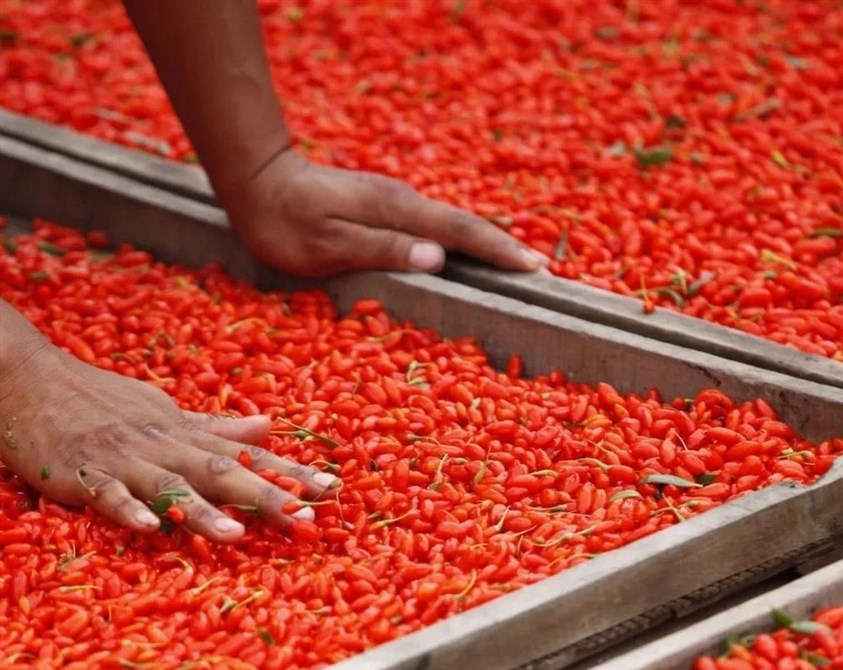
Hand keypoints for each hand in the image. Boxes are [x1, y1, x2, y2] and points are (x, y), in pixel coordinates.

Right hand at [0, 323, 336, 540]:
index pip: (249, 453)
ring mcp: (124, 459)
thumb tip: (269, 425)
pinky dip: (128, 510)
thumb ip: (215, 426)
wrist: (26, 377)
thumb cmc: (98, 399)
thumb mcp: (164, 410)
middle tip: (304, 520)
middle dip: (265, 496)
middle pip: (222, 471)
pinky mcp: (83, 473)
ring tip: (235, 535)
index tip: (333, 489)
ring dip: (202, 511)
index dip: (291, 471)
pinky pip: (108, 495)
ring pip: (170, 485)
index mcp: (184, 434)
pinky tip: (150, 530)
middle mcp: (163, 445)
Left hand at [227, 150, 548, 278]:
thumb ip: (383, 249)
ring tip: (515, 267)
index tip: (533, 268)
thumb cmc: (285, 223)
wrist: (258, 181)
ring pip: (451, 227)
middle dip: (504, 248)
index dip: (499, 251)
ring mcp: (395, 204)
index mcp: (397, 212)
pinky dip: (458, 243)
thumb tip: (437, 257)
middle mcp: (403, 203)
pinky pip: (433, 228)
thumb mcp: (328, 245)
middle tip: (540, 271)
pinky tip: (467, 258)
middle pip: (465, 227)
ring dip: (485, 246)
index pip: (460, 233)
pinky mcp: (386, 209)